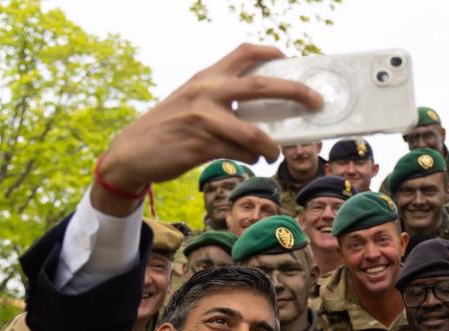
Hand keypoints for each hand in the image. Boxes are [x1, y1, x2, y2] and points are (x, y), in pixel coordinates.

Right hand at [93, 43, 321, 215]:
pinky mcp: (200, 145)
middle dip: (295, 91)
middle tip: (316, 101)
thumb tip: (264, 113)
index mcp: (207, 77)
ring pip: (253, 132)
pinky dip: (250, 158)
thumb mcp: (192, 102)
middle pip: (261, 86)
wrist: (131, 152)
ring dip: (270, 146)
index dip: (270, 52)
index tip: (289, 57)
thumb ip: (222, 100)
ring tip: (273, 153)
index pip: (243, 53)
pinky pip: (238, 153)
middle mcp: (206, 92)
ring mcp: (203, 119)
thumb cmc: (169, 128)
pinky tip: (250, 159)